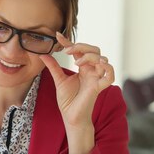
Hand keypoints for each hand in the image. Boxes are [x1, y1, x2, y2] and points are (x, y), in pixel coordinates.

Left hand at [39, 32, 114, 153]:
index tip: (58, 36)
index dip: (70, 42)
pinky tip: (95, 64)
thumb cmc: (68, 101)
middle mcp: (92, 71)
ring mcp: (97, 78)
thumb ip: (53, 67)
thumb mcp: (59, 80)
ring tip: (77, 62)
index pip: (79, 50)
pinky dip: (107, 67)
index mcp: (83, 68)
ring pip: (102, 58)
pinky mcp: (99, 87)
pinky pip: (110, 75)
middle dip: (82, 46)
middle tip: (68, 50)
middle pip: (95, 50)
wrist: (70, 117)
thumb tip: (43, 54)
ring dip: (90, 56)